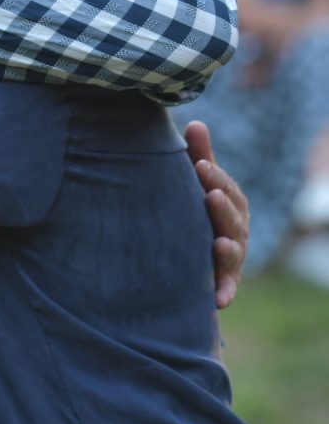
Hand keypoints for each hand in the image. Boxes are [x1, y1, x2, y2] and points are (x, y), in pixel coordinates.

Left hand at [184, 120, 248, 308]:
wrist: (188, 254)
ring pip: (234, 250)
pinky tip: (217, 300)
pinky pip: (227, 287)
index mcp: (229, 201)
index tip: (198, 166)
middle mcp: (235, 228)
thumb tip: (195, 122)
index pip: (224, 186)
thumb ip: (198, 157)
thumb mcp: (198, 183)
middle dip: (222, 207)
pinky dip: (224, 292)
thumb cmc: (196, 209)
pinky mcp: (224, 281)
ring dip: (228, 248)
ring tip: (219, 244)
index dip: (213, 176)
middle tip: (211, 196)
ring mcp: (232, 256)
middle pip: (232, 217)